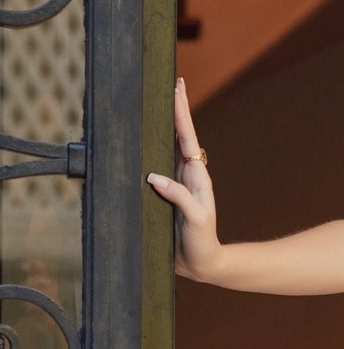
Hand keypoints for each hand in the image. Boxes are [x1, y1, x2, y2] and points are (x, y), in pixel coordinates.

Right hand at [145, 77, 221, 280]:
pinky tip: (135, 145)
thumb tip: (154, 177)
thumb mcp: (196, 219)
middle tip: (167, 83)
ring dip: (157, 128)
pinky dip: (144, 154)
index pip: (187, 136)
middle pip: (176, 135)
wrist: (203, 265)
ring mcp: (174, 183)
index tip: (178, 87)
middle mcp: (185, 174)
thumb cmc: (203, 242)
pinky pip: (151, 169)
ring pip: (163, 149)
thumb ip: (178, 197)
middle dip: (171, 110)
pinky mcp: (163, 195)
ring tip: (150, 105)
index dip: (181, 111)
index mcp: (196, 175)